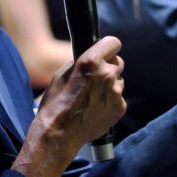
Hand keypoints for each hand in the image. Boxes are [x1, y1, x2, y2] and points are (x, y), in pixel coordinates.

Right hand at [15, 37, 125, 176]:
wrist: (59, 134)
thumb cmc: (56, 104)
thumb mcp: (61, 74)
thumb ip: (81, 61)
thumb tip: (92, 55)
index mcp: (91, 61)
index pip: (113, 43)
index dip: (108, 48)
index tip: (106, 52)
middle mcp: (107, 74)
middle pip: (118, 62)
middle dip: (108, 68)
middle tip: (95, 80)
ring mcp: (116, 92)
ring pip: (119, 81)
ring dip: (110, 86)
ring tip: (92, 98)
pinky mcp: (120, 107)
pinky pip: (119, 98)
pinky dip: (111, 102)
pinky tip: (96, 108)